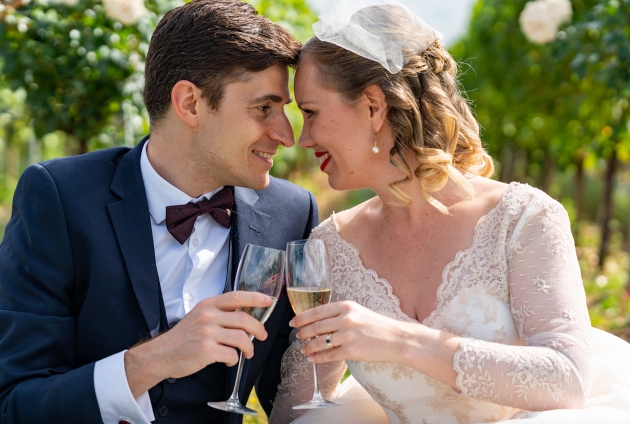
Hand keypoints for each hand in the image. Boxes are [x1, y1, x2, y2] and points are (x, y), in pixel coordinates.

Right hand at [125, 291, 271, 396]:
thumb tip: (245, 316)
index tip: (268, 301)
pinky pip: (231, 354)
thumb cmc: (183, 337)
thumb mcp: (199, 317)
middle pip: (244, 318)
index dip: (255, 298)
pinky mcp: (205, 350)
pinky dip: (235, 360)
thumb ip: (219, 313)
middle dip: (258, 329)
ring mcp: (206, 333)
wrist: (161, 355)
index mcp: (208, 305)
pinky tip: (230, 361)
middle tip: (262, 336)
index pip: (236, 297)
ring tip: (248, 353)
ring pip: (241, 337)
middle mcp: (208, 316)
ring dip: (249, 347)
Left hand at [289, 300, 409, 363]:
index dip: (302, 318)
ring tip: (304, 349)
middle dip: (303, 333)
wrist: (397, 339)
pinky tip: (313, 358)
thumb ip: (340, 314)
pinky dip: (318, 358)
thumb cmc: (378, 325)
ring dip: (309, 347)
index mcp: (346, 306)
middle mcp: (346, 319)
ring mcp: (348, 335)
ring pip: (320, 342)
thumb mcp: (358, 312)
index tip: (294, 322)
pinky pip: (329, 355)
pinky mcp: (352, 351)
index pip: (317, 311)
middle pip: (315, 327)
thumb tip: (318, 322)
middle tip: (297, 336)